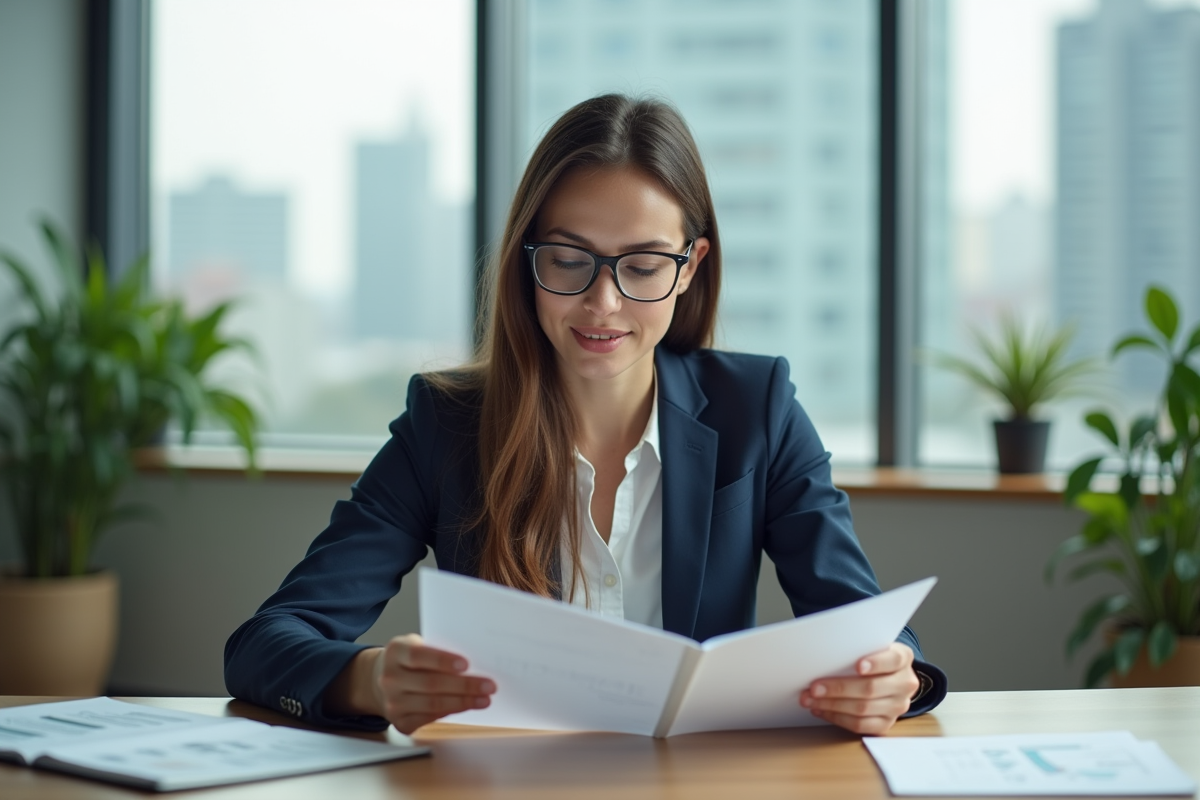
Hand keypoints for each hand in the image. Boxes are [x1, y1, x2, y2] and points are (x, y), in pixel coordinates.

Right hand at [369, 634, 495, 733]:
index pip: (419, 656)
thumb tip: (474, 663)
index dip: (443, 660)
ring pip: (433, 705)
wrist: (380, 680)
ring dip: (463, 703)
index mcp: (395, 652)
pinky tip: (466, 707)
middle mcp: (390, 678)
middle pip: (431, 684)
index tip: (466, 665)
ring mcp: (392, 703)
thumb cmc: (409, 660)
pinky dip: (451, 713)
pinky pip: (429, 719)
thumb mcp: (417, 645)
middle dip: (464, 686)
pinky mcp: (399, 722)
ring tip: (484, 699)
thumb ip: (438, 651)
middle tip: (489, 686)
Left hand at [799, 643, 918, 734]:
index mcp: (903, 658)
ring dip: (832, 705)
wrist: (887, 675)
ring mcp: (898, 706)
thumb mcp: (870, 646)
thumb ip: (856, 648)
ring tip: (810, 700)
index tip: (858, 666)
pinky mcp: (887, 723)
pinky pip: (860, 725)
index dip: (876, 663)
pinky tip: (822, 710)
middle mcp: (905, 683)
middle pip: (871, 688)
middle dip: (839, 688)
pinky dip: (837, 718)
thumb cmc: (871, 656)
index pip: (893, 659)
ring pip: (863, 709)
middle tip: (814, 688)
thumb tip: (824, 654)